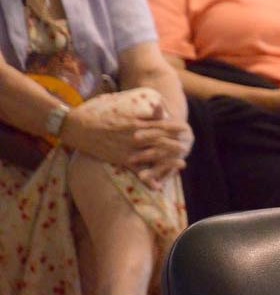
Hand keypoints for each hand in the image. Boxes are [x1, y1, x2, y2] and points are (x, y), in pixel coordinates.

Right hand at [63, 98, 192, 188]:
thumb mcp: (120, 108)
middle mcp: (135, 135)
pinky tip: (158, 186)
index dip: (174, 127)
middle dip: (175, 144)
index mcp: (135, 122)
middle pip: (161, 140)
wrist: (77, 126)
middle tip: (187, 147)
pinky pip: (137, 170)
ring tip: (182, 164)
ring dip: (168, 160)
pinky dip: (147, 178)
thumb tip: (152, 110)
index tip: (185, 128)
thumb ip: (137, 111)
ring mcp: (128, 148)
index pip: (160, 124)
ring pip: (153, 154)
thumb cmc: (97, 114)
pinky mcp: (120, 159)